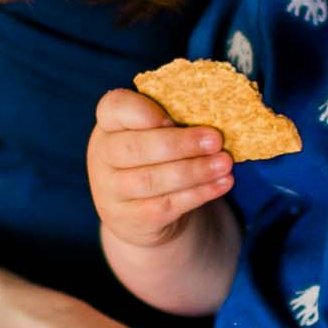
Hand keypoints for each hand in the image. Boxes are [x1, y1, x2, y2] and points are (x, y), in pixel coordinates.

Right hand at [88, 88, 235, 249]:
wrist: (138, 212)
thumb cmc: (153, 158)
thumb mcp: (151, 134)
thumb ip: (170, 123)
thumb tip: (211, 119)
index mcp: (108, 124)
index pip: (114, 107)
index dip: (142, 111)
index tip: (173, 117)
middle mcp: (102, 156)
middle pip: (135, 148)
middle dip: (180, 144)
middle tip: (216, 140)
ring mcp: (111, 191)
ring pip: (152, 180)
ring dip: (195, 171)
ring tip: (225, 163)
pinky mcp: (129, 219)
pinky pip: (166, 205)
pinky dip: (199, 193)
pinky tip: (223, 183)